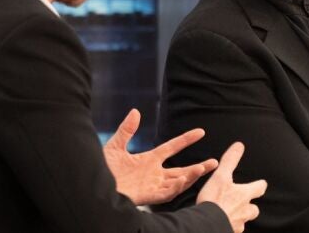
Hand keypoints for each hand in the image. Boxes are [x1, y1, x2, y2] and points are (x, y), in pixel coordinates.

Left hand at [103, 109, 217, 205]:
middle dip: (198, 168)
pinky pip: (166, 194)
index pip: (172, 148)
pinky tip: (184, 179)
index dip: (186, 139)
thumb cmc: (101, 168)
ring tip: (204, 168)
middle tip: (215, 162)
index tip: (201, 131)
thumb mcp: (115, 146)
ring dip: (191, 176)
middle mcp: (153, 174)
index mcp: (148, 160)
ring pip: (177, 182)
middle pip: (181, 170)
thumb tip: (135, 111)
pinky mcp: (147, 196)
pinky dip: (176, 187)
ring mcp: (151, 186)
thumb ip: (127, 130)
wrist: (93, 183)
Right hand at [197, 143, 266, 232]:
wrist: (207, 225)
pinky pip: (233, 229)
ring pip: (243, 221)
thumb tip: (239, 146)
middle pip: (254, 210)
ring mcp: (237, 224)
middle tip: (246, 203)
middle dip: (251, 206)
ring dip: (240, 217)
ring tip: (231, 215)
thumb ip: (230, 161)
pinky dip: (229, 226)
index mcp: (244, 195)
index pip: (258, 188)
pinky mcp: (229, 232)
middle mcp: (244, 211)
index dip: (260, 185)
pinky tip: (223, 224)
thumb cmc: (214, 200)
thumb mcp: (221, 176)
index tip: (262, 183)